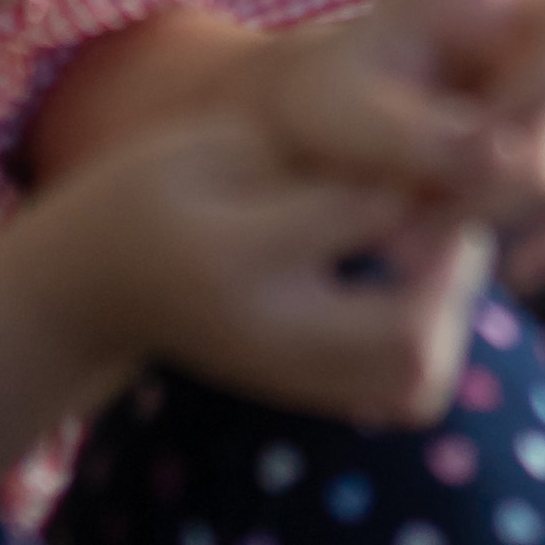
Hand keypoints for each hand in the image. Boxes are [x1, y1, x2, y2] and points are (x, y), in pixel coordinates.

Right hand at [36, 105, 494, 430]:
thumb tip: (416, 170)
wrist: (92, 289)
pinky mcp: (306, 399)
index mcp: (237, 254)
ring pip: (417, 377)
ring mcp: (288, 378)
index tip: (427, 146)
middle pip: (409, 334)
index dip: (416, 172)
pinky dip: (434, 345)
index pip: (368, 215)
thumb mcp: (211, 145)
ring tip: (435, 254)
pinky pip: (404, 394)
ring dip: (452, 310)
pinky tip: (417, 292)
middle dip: (452, 266)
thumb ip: (305, 153)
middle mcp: (268, 334)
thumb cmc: (156, 190)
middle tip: (448, 213)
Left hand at [253, 0, 544, 253]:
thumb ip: (407, 135)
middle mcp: (534, 1)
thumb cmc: (336, 118)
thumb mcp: (338, 121)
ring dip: (513, 199)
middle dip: (516, 122)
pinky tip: (516, 269)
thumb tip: (504, 163)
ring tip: (426, 236)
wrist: (359, 168)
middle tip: (432, 181)